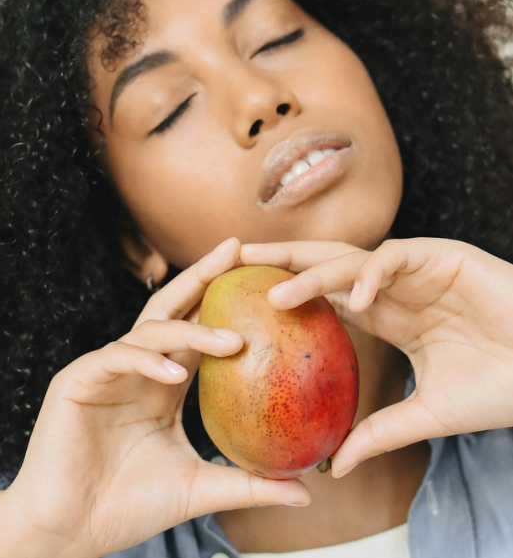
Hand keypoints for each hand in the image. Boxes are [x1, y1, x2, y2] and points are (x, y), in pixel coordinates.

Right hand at [0, 237, 309, 557]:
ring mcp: (106, 369)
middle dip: (203, 276)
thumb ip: (248, 484)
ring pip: (150, 330)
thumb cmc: (129, 505)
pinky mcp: (78, 380)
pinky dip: (147, 361)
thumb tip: (305, 493)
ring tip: (231, 340)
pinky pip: (117, 357)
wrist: (70, 531)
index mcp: (162, 381)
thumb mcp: (198, 487)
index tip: (260, 277)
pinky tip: (174, 375)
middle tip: (236, 249)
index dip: (224, 301)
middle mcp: (137, 367)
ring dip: (189, 329)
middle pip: (173, 308)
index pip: (196, 328)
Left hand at [239, 237, 512, 477]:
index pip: (322, 296)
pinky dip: (373, 274)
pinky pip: (396, 258)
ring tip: (275, 292)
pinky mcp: (441, 257)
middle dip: (281, 264)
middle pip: (323, 266)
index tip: (243, 301)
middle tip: (236, 268)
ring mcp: (413, 269)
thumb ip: (381, 431)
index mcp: (384, 313)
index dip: (284, 293)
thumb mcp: (426, 414)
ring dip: (313, 272)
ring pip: (351, 258)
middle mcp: (390, 286)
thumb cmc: (496, 388)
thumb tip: (339, 466)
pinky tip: (357, 298)